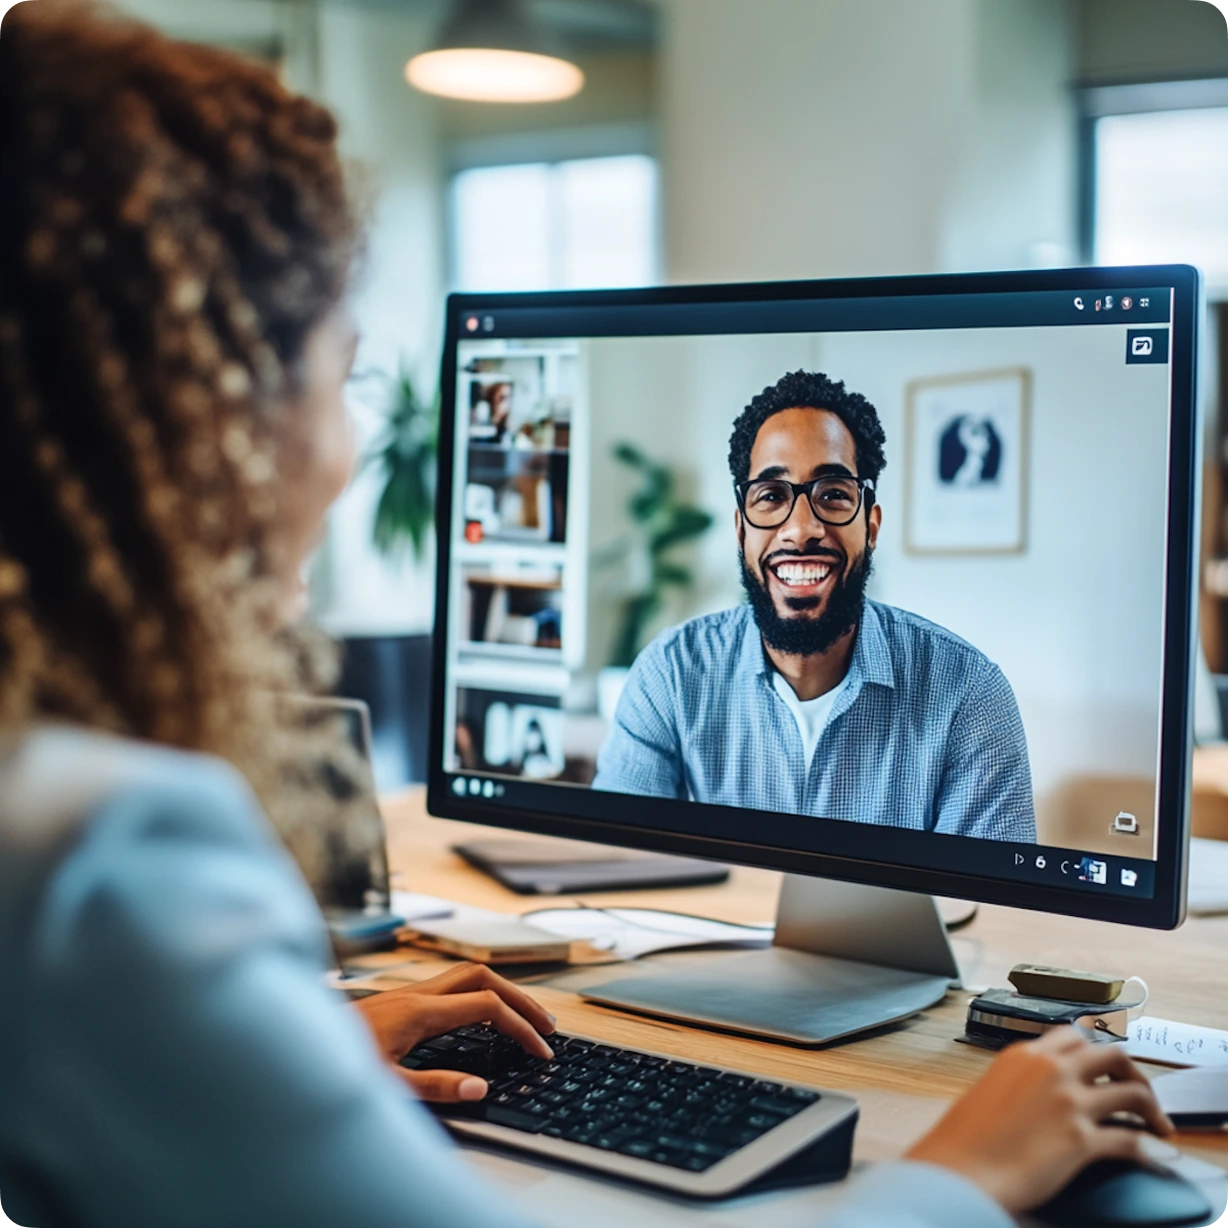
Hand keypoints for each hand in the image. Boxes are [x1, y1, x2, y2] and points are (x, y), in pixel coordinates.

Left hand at [353, 962, 556, 1103]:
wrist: (292, 1045)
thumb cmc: (333, 1063)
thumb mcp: (385, 1085)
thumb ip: (434, 1087)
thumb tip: (479, 1087)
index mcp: (418, 1012)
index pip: (486, 1007)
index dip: (519, 1027)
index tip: (539, 1050)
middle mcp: (416, 994)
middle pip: (484, 977)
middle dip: (520, 998)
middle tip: (546, 1025)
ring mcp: (407, 992)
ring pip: (468, 975)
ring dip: (501, 991)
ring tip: (523, 1016)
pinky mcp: (399, 999)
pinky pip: (451, 985)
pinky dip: (478, 993)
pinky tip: (480, 1015)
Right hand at [905, 1027, 1173, 1213]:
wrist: (959, 1168)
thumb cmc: (964, 1137)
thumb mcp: (989, 1089)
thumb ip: (1019, 1081)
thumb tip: (1037, 1093)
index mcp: (1024, 1055)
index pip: (1074, 1037)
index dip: (1097, 1052)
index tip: (1108, 1066)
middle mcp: (1050, 1070)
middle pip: (1111, 1054)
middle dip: (1133, 1071)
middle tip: (1140, 1092)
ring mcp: (1067, 1102)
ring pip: (1132, 1091)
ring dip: (1152, 1108)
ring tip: (1158, 1125)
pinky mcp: (1080, 1140)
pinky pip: (1130, 1139)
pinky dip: (1144, 1147)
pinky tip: (1145, 1155)